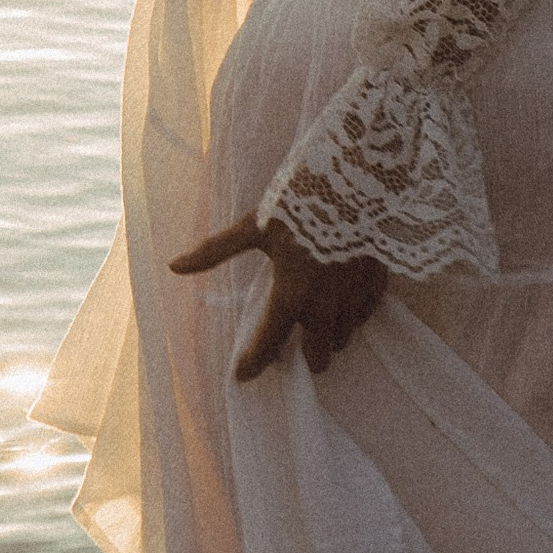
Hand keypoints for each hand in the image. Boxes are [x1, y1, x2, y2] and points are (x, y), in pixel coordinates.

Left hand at [170, 212, 388, 378]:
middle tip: (293, 353)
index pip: (270, 342)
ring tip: (319, 328)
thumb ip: (216, 250)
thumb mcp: (255, 225)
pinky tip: (346, 306)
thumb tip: (174, 265)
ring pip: (345, 337)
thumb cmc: (302, 200)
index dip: (254, 363)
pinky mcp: (378, 280)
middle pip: (318, 354)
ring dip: (330, 338)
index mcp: (292, 293)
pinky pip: (367, 313)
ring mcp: (355, 295)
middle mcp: (325, 304)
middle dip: (305, 358)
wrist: (359, 177)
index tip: (243, 375)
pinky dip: (354, 316)